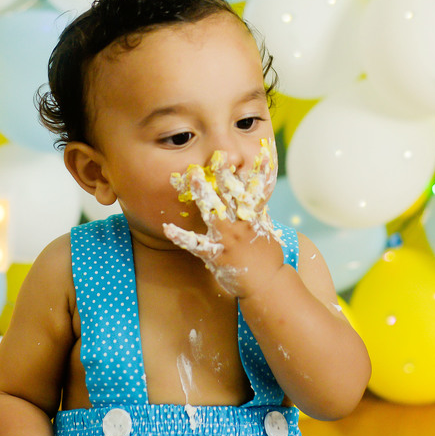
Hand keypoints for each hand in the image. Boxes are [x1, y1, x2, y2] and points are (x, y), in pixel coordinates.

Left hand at [163, 142, 283, 296]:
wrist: (268, 285)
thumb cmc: (267, 258)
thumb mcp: (265, 230)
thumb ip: (258, 210)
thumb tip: (257, 190)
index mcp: (253, 218)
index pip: (254, 189)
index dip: (256, 170)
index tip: (256, 150)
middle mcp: (241, 225)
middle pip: (232, 195)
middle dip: (224, 174)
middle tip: (217, 155)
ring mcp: (228, 239)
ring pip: (214, 212)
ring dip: (203, 194)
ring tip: (192, 176)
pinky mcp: (216, 255)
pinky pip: (195, 244)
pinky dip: (181, 236)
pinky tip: (167, 227)